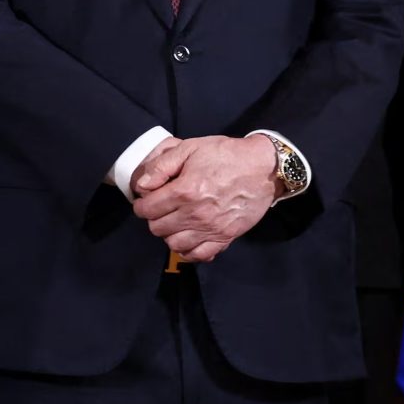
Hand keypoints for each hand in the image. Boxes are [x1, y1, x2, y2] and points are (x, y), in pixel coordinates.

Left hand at [132, 135, 280, 263]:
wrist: (262, 167)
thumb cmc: (225, 155)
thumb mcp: (189, 148)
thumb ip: (160, 166)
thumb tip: (141, 186)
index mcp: (184, 192)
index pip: (147, 210)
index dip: (141, 205)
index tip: (145, 200)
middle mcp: (196, 214)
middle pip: (158, 229)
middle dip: (153, 218)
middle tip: (159, 209)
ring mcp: (212, 228)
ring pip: (175, 244)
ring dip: (169, 234)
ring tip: (173, 222)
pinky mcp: (227, 237)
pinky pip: (200, 255)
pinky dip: (189, 251)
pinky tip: (187, 238)